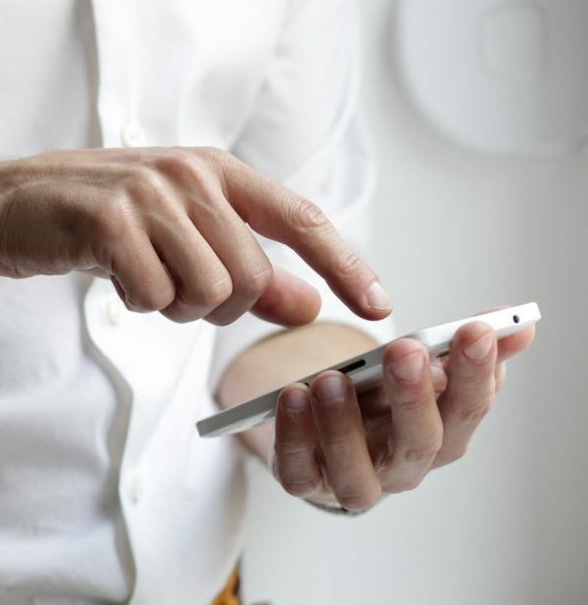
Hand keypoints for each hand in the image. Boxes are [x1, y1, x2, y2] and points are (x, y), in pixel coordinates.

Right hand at [0, 147, 392, 326]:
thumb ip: (247, 269)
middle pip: (251, 277)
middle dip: (218, 306)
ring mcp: (149, 193)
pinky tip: (111, 275)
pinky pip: (155, 297)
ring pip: (208, 292)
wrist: (6, 206)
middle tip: (172, 289)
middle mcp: (190, 173)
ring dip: (174, 306)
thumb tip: (309, 306)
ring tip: (140, 277)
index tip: (379, 306)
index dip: (345, 264)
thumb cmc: (96, 221)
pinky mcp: (110, 220)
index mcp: (215, 169)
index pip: (300, 219)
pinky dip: (137, 304)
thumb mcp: (179, 236)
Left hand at [268, 315, 535, 509]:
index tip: (475, 330)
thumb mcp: (418, 368)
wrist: (325, 430)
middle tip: (406, 351)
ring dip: (344, 426)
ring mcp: (353, 480)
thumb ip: (460, 347)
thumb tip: (516, 324)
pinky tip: (291, 396)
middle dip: (414, 397)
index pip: (468, 409)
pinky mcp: (306, 481)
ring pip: (356, 473)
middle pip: (419, 444)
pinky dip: (293, 437)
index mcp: (441, 434)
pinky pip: (298, 472)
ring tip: (332, 379)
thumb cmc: (379, 400)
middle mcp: (403, 466)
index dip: (476, 373)